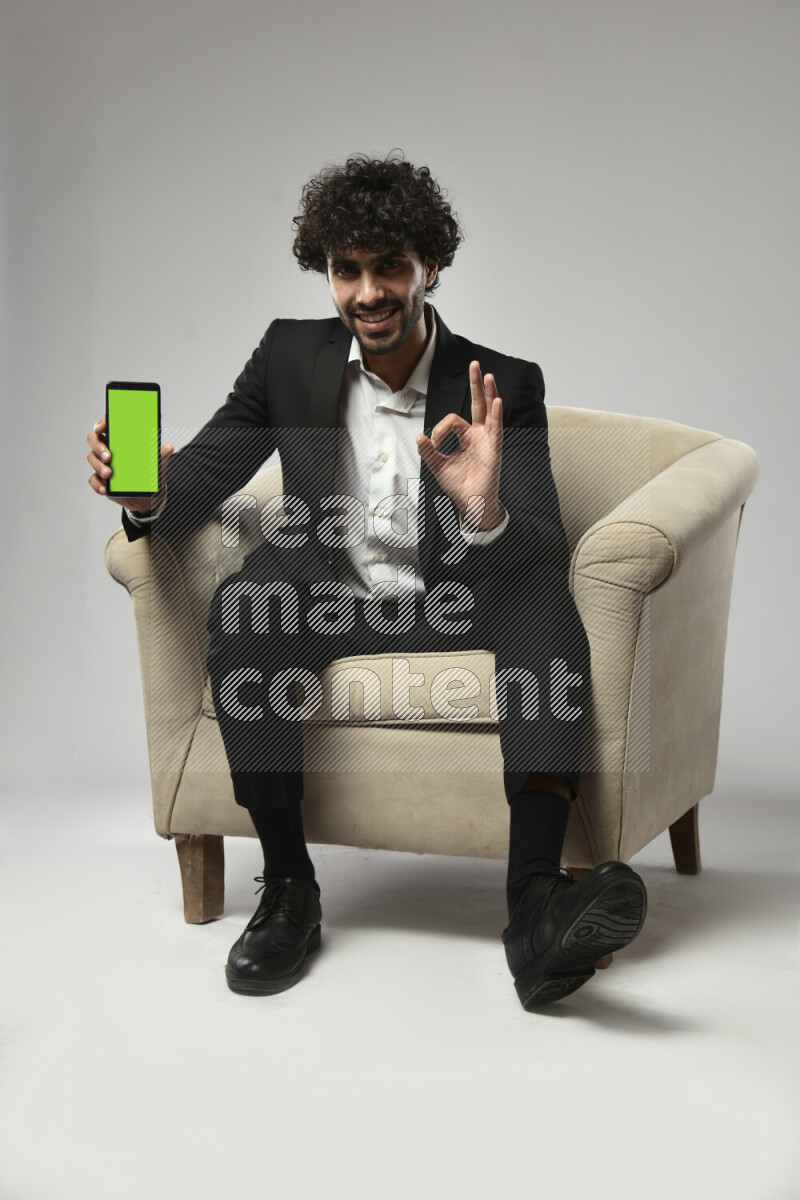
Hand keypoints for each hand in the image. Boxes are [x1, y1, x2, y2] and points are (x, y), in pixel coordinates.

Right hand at [86, 417, 173, 512]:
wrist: (147, 496)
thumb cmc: (150, 474)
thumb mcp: (158, 465)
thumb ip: (162, 455)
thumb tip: (168, 447)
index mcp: (121, 439)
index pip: (107, 426)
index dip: (101, 424)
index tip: (102, 428)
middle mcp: (109, 448)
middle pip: (94, 440)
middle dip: (98, 447)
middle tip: (109, 456)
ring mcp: (102, 463)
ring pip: (92, 458)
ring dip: (98, 466)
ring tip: (109, 474)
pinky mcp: (100, 479)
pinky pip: (93, 479)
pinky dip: (97, 484)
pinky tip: (104, 488)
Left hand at [416, 360, 503, 528]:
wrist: (470, 504)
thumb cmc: (459, 486)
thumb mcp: (437, 466)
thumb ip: (428, 452)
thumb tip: (418, 437)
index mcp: (467, 437)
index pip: (454, 420)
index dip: (440, 428)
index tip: (434, 442)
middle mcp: (479, 435)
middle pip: (479, 404)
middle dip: (476, 384)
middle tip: (475, 364)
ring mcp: (488, 440)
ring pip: (489, 412)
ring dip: (489, 393)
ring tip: (487, 375)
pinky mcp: (494, 450)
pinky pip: (496, 429)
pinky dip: (496, 415)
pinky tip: (497, 400)